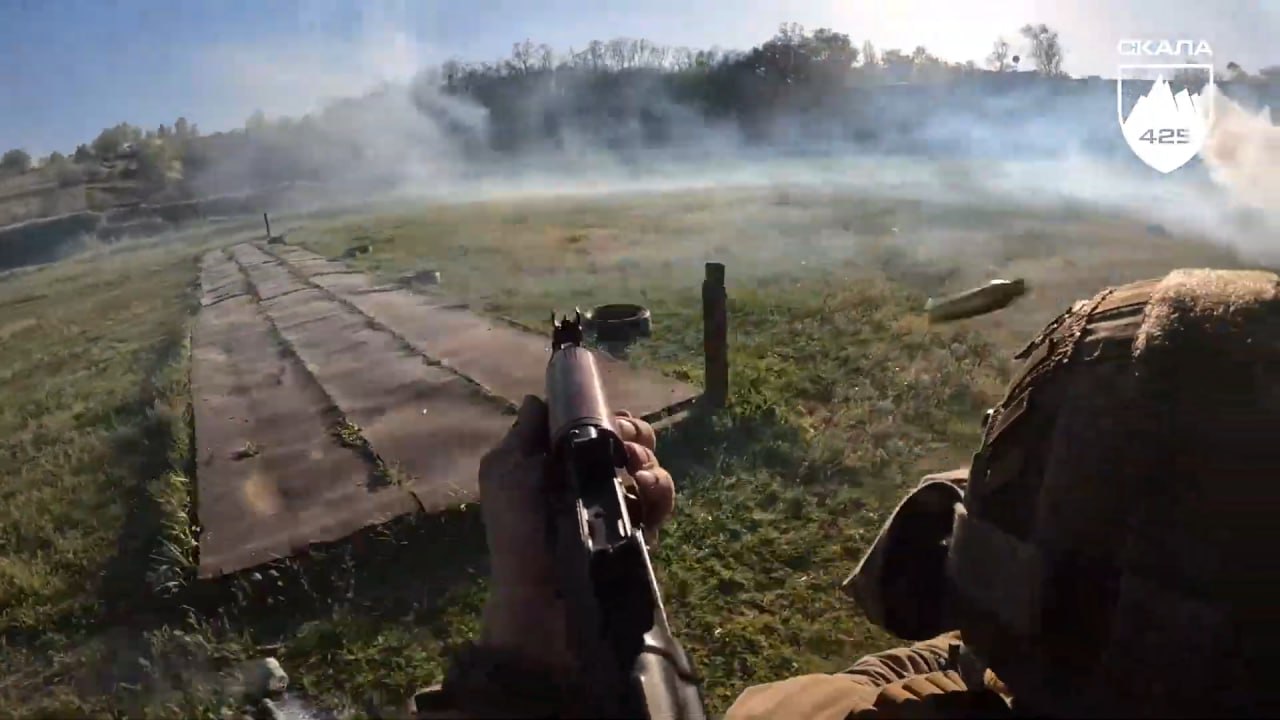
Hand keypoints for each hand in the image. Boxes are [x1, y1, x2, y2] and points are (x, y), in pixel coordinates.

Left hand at [475, 394, 676, 671]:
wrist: (540, 590)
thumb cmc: (516, 528)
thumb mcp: (506, 472)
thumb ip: (524, 434)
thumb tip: (538, 399)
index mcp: (563, 462)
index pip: (596, 425)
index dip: (605, 414)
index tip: (605, 415)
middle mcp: (595, 479)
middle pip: (632, 440)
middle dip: (633, 431)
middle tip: (621, 441)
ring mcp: (621, 505)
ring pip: (652, 465)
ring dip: (648, 457)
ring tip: (634, 468)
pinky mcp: (642, 531)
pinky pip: (662, 499)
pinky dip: (661, 486)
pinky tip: (646, 486)